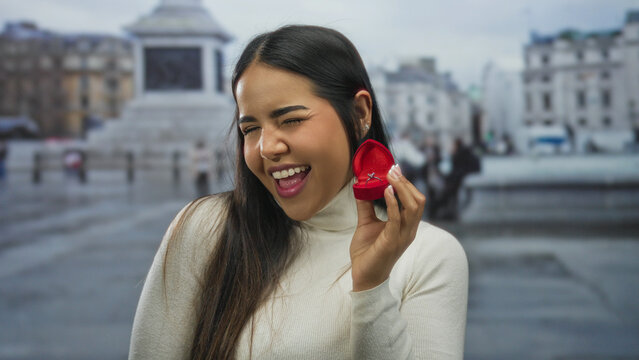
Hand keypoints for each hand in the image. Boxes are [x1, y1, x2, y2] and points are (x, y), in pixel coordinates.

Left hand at [350, 164, 425, 291]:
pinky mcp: (392, 241)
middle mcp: (409, 230)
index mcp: (406, 226)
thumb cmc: (367, 252)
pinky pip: (397, 218)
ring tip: (390, 176)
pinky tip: (385, 191)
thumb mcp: (366, 224)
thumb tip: (360, 187)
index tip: (395, 168)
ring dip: (402, 189)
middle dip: (406, 183)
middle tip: (393, 169)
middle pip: (418, 201)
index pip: (415, 200)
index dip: (406, 183)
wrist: (363, 276)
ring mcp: (403, 236)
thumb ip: (366, 206)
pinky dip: (393, 202)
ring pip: (413, 207)